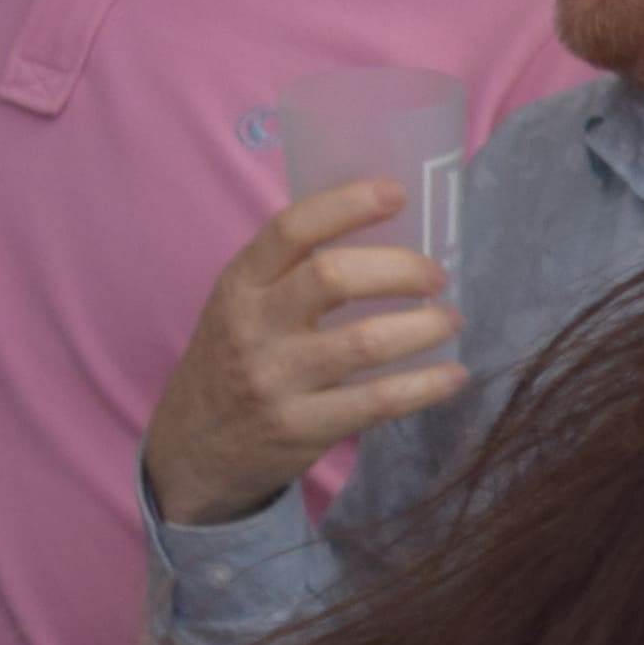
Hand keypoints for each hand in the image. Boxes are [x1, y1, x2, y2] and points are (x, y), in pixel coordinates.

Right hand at [143, 185, 467, 530]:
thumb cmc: (233, 362)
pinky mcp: (301, 427)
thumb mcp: (241, 307)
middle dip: (400, 269)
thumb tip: (389, 231)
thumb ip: (293, 273)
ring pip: (365, 342)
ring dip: (424, 327)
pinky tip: (453, 375)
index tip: (397, 193)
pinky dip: (426, 384)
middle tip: (436, 276)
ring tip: (451, 320)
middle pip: (332, 277)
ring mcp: (275, 379)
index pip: (291, 229)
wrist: (190, 451)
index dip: (348, 204)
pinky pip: (378, 401)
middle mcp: (253, 327)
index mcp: (240, 285)